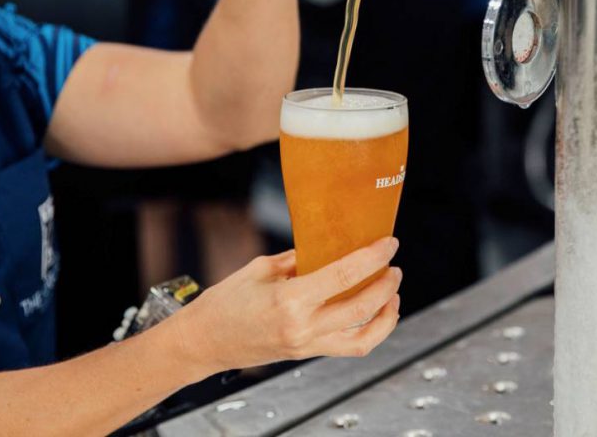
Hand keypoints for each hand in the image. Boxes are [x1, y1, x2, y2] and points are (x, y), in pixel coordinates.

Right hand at [169, 237, 401, 375]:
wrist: (203, 342)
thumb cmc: (225, 302)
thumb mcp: (261, 269)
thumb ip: (299, 258)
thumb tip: (330, 246)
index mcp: (290, 300)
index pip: (345, 275)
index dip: (373, 257)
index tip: (389, 243)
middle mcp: (303, 327)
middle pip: (362, 306)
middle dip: (387, 283)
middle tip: (393, 264)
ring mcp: (307, 345)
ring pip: (365, 336)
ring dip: (387, 313)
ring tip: (393, 291)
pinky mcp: (307, 354)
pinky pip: (351, 347)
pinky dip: (373, 332)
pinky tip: (378, 313)